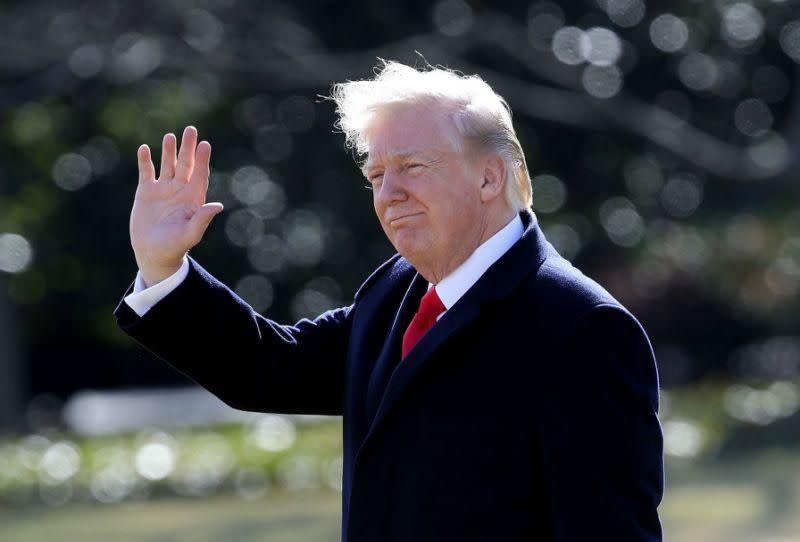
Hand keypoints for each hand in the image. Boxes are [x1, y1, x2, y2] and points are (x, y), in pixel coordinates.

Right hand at [130, 126, 223, 286]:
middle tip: (191, 130)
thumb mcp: (190, 234)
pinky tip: (144, 149)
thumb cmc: (176, 246)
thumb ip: (202, 219)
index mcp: (193, 198)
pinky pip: (146, 173)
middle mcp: (179, 190)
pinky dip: (145, 161)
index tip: (205, 145)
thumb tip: (218, 206)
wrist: (154, 253)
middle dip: (188, 148)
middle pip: (185, 164)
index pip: (199, 174)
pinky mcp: (146, 192)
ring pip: (167, 165)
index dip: (202, 160)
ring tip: (170, 136)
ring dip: (168, 151)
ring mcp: (163, 190)